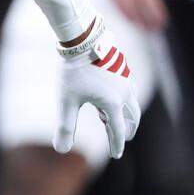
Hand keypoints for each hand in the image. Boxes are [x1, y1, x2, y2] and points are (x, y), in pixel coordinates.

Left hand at [54, 18, 141, 158]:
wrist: (80, 39)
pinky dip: (122, 99)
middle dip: (127, 130)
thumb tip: (61, 150)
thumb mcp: (66, 101)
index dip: (116, 145)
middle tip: (121, 138)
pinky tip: (109, 95)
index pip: (117, 131)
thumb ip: (66, 126)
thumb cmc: (72, 71)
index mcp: (112, 103)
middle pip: (132, 117)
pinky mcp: (121, 68)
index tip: (115, 155)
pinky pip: (127, 88)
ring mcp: (125, 79)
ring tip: (109, 118)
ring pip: (132, 102)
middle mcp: (124, 92)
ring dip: (125, 114)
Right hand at [91, 0, 178, 30]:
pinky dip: (123, 12)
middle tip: (156, 29)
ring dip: (134, 20)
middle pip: (135, 6)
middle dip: (146, 20)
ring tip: (144, 28)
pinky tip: (131, 18)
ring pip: (123, 7)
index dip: (156, 12)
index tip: (164, 21)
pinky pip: (115, 2)